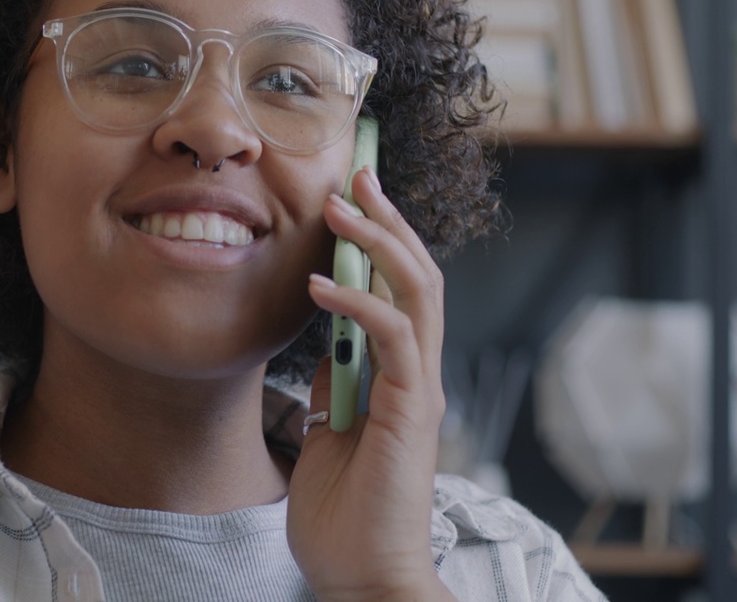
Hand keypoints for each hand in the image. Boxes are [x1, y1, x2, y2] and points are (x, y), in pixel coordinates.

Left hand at [286, 166, 454, 600]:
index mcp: (399, 375)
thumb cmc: (344, 512)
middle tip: (355, 175)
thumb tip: (324, 348)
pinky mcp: (410, 411)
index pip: (399, 289)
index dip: (379, 241)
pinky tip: (317, 284)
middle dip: (386, 220)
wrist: (360, 574)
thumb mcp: (327, 431)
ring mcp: (418, 389)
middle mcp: (417, 373)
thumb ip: (335, 387)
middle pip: (416, 274)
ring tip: (339, 207)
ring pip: (415, 291)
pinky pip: (391, 338)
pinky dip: (356, 303)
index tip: (350, 198)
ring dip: (377, 243)